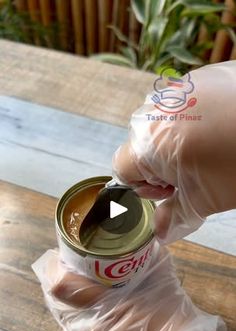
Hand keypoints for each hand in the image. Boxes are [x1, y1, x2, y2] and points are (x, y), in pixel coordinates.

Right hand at [112, 61, 235, 243]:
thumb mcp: (206, 199)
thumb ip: (175, 216)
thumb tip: (160, 233)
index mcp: (148, 143)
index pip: (122, 167)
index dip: (144, 185)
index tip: (169, 190)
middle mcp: (155, 109)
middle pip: (140, 145)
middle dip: (159, 163)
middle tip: (192, 173)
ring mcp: (178, 89)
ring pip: (160, 124)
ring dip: (175, 141)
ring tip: (209, 150)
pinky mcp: (201, 77)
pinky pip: (183, 104)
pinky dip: (193, 119)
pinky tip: (220, 128)